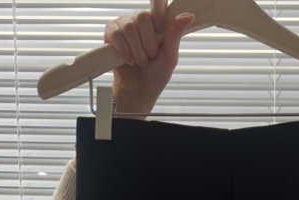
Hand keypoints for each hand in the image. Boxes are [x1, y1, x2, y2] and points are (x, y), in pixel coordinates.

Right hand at [105, 1, 193, 116]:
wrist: (139, 91)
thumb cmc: (155, 75)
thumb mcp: (169, 57)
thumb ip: (174, 35)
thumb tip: (187, 16)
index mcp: (156, 23)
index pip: (157, 2)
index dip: (158, 6)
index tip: (160, 21)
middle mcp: (139, 21)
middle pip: (143, 16)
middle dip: (148, 42)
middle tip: (150, 56)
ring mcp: (124, 25)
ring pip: (129, 26)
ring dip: (137, 50)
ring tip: (140, 61)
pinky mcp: (110, 34)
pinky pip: (116, 33)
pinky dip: (124, 49)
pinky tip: (128, 59)